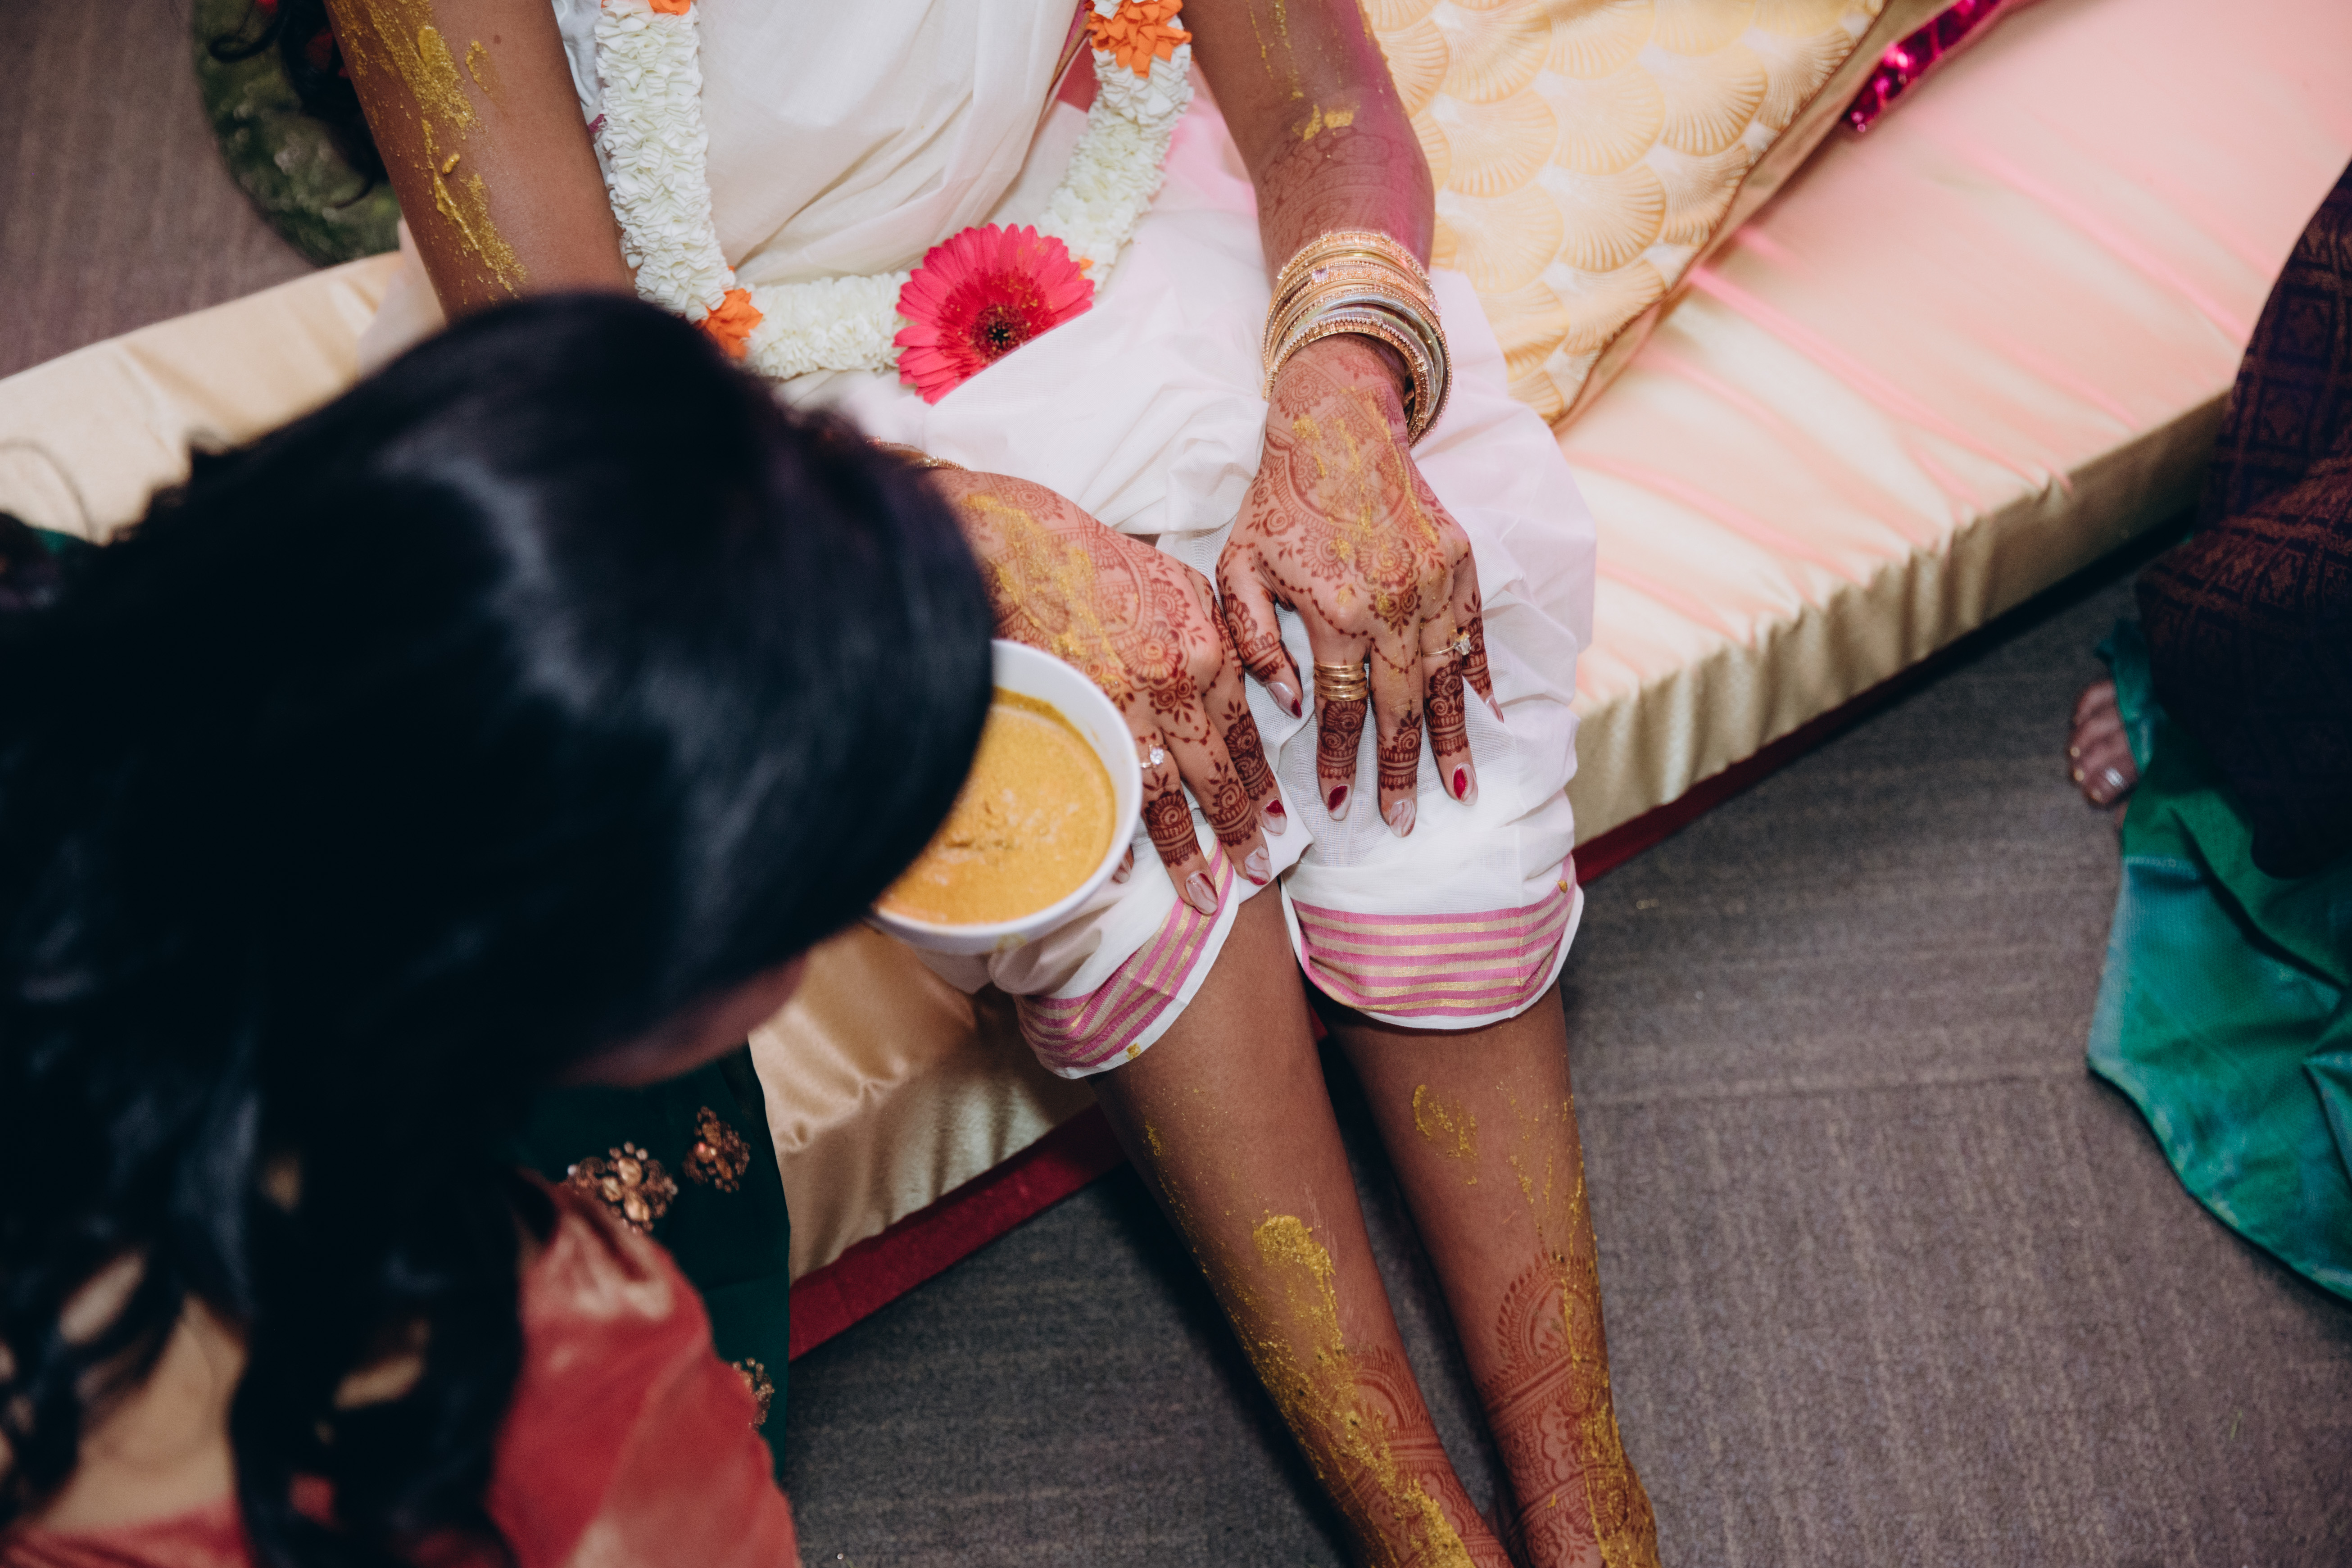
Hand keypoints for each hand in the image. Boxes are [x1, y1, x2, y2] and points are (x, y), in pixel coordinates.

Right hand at [931, 471, 1285, 915]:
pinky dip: (1117, 829)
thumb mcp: (1186, 583)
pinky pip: (1107, 787)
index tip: (1276, 823)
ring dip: (1186, 849)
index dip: (1261, 784)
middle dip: (1240, 830)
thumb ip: (1232, 637)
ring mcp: (1122, 704)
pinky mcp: (1076, 715)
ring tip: (1205, 892)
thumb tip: (1270, 690)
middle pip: (1216, 774)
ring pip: (1166, 794)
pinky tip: (1125, 865)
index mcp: (1207, 649)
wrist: (1026, 545)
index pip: (1245, 734)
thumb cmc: (1104, 562)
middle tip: (1258, 871)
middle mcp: (1173, 682)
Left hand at [1216, 336, 1493, 835]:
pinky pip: (1475, 636)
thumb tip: (1288, 705)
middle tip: (1404, 823)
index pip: (1343, 707)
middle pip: (1401, 707)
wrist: (1336, 427)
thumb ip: (1257, 641)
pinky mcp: (1461, 564)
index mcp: (1336, 609)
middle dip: (1401, 770)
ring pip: (1448, 680)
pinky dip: (1481, 680)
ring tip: (1462, 790)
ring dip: (1454, 740)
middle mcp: (1393, 602)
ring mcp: (1435, 584)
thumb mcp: (1238, 569)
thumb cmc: (1277, 503)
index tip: (1340, 807)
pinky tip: (1487, 719)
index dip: (1343, 761)